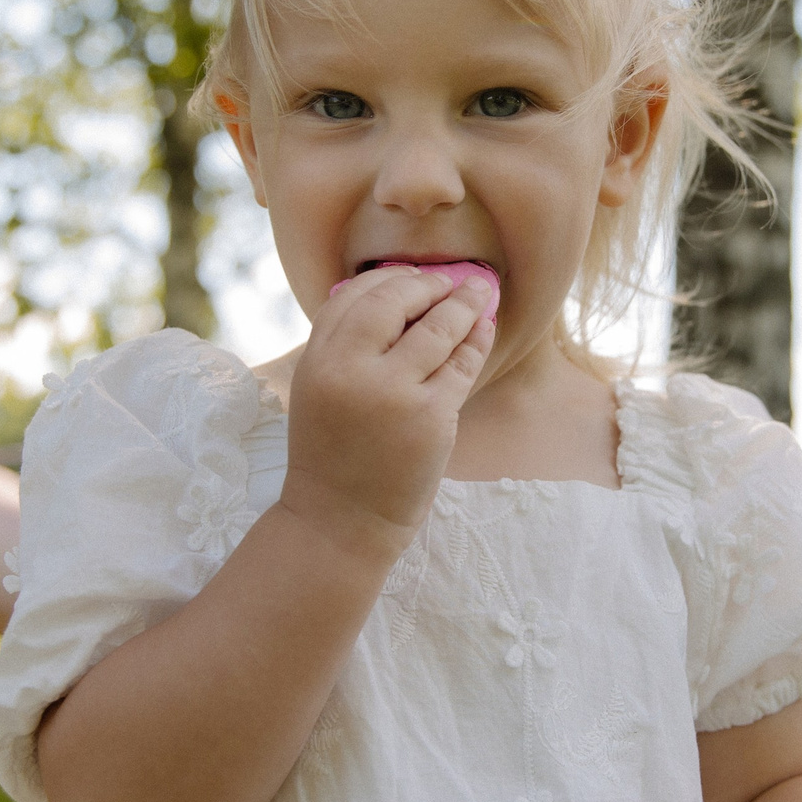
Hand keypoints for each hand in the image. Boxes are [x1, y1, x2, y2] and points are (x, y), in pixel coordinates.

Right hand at [280, 266, 495, 561]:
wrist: (340, 523)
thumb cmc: (334, 459)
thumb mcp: (318, 394)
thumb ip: (342, 349)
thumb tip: (391, 296)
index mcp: (317, 362)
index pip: (351, 297)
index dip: (387, 279)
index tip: (412, 278)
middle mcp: (349, 370)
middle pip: (393, 301)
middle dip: (428, 285)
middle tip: (451, 280)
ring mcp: (392, 393)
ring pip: (437, 328)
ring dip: (463, 304)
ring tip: (480, 292)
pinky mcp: (430, 417)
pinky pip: (461, 365)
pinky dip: (477, 340)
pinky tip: (484, 328)